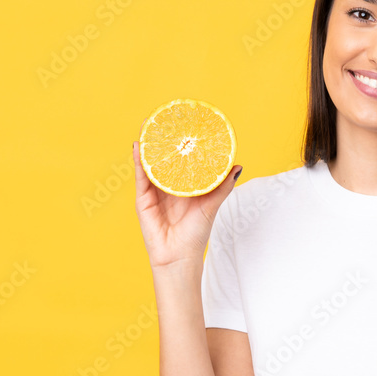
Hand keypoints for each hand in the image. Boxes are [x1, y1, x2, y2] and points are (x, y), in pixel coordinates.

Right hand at [132, 126, 240, 268]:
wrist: (179, 257)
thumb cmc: (196, 234)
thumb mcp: (211, 205)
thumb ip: (222, 186)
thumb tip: (238, 166)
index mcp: (185, 187)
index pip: (183, 161)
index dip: (183, 144)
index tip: (185, 125)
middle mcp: (169, 187)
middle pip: (165, 158)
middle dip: (164, 140)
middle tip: (165, 118)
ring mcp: (155, 192)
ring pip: (151, 164)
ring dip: (148, 145)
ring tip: (148, 125)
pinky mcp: (143, 200)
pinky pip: (141, 177)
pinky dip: (139, 161)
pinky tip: (138, 147)